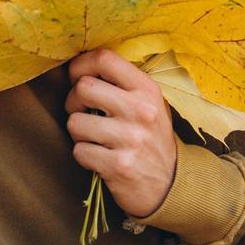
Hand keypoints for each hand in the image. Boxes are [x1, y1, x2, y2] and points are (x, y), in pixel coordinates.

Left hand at [64, 49, 176, 217]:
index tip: (76, 78)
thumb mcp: (149, 104)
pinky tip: (100, 159)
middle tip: (82, 113)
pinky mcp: (119, 165)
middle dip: (73, 102)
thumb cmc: (151, 139)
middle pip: (83, 87)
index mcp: (147, 89)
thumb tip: (81, 69)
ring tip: (94, 139)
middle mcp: (140, 110)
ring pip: (75, 122)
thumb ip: (122, 85)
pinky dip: (84, 156)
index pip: (104, 58)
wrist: (171, 185)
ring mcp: (130, 138)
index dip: (80, 65)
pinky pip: (79, 151)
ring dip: (78, 133)